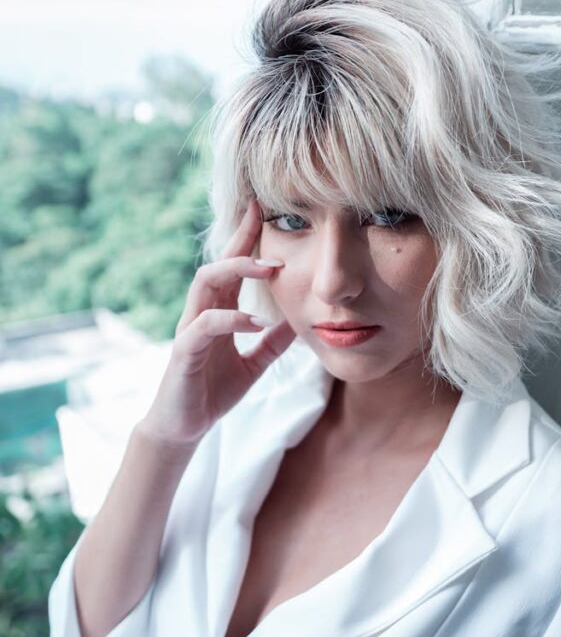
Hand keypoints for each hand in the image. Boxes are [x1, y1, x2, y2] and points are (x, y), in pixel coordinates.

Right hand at [138, 200, 294, 447]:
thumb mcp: (254, 364)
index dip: (245, 237)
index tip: (264, 209)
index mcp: (217, 312)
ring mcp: (190, 329)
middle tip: (269, 223)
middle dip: (241, 241)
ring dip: (237, 271)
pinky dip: (232, 319)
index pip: (231, 266)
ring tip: (270, 268)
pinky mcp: (184, 351)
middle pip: (217, 263)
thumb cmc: (212, 392)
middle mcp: (200, 313)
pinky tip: (257, 322)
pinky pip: (206, 325)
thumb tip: (300, 322)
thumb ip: (273, 342)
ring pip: (205, 283)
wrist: (184, 427)